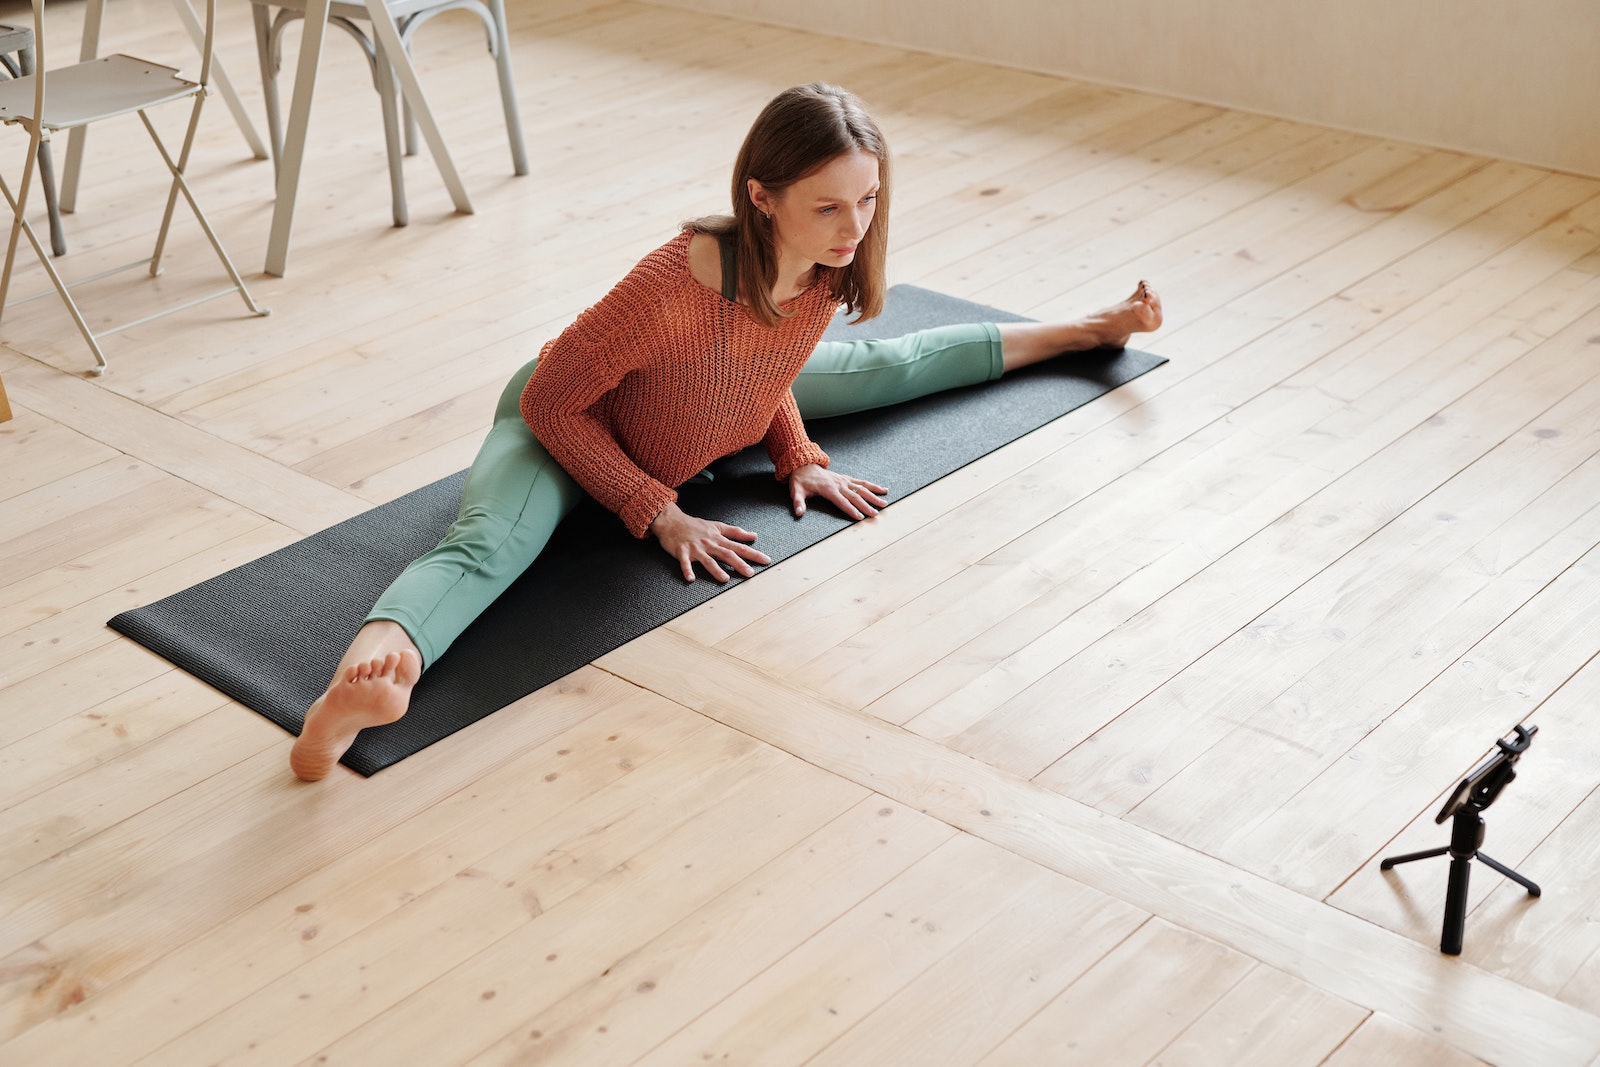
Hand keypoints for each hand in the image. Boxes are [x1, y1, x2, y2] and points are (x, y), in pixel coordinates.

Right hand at [648, 502, 770, 582]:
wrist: (671, 520)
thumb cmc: (694, 525)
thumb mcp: (717, 526)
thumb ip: (735, 532)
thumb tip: (753, 536)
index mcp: (718, 538)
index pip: (739, 546)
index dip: (753, 554)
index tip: (766, 560)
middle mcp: (709, 543)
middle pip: (727, 554)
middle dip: (739, 563)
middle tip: (750, 573)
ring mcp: (695, 548)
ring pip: (708, 560)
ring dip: (716, 569)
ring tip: (724, 579)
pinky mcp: (682, 552)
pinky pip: (685, 562)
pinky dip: (687, 570)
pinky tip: (691, 578)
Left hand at [788, 464, 888, 519]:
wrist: (803, 465)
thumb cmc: (800, 481)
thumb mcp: (795, 491)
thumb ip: (798, 502)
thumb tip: (799, 513)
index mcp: (828, 489)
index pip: (841, 501)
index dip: (850, 509)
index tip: (860, 517)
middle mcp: (839, 484)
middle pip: (855, 496)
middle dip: (866, 506)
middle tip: (876, 514)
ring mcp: (844, 480)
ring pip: (862, 488)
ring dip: (874, 496)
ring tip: (885, 503)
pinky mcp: (846, 478)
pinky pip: (861, 482)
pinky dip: (873, 486)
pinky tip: (883, 490)